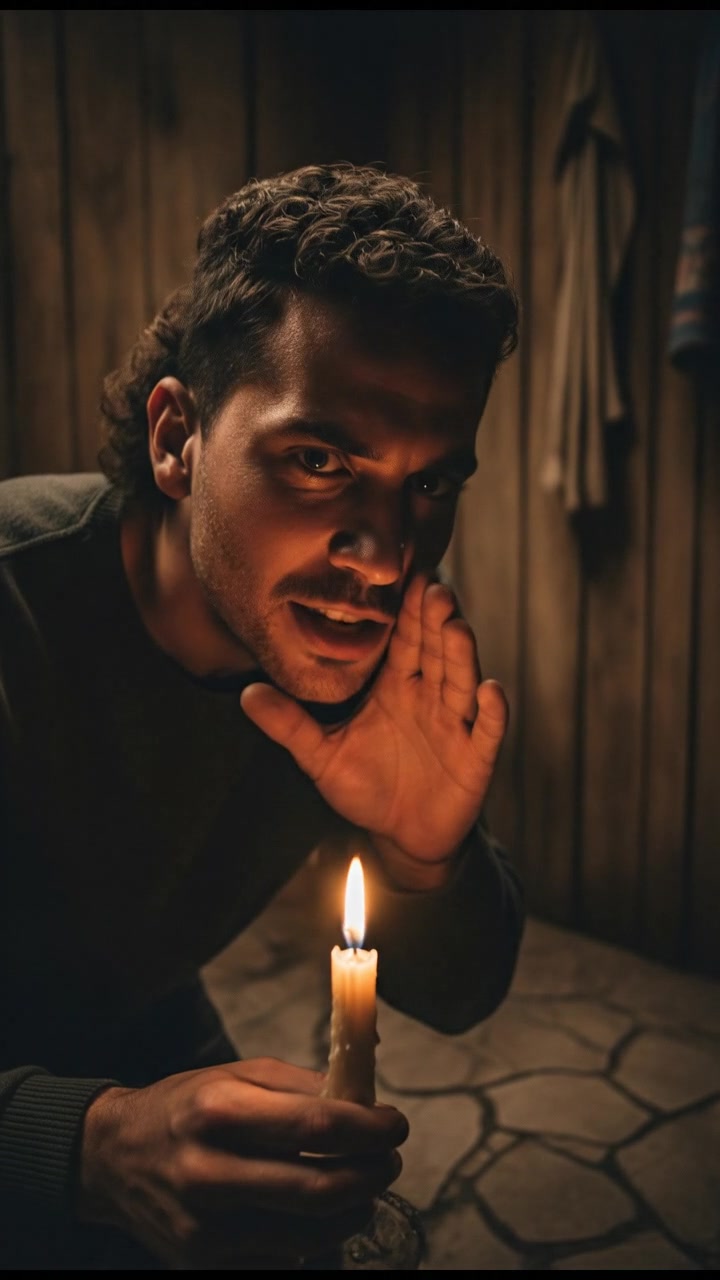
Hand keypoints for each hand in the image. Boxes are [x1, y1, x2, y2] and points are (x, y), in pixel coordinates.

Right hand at [77, 1057, 407, 1269]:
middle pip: (320, 1188)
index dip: (370, 1129)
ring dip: (354, 1209)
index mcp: (218, 1110)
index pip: (318, 1126)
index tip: (396, 1124)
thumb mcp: (237, 1074)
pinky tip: (319, 1211)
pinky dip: (316, 1235)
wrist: (114, 1157)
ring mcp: (205, 1228)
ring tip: (364, 1185)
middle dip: (372, 1174)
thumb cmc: (187, 1106)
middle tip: (390, 1159)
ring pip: (311, 1233)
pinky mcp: (204, 1263)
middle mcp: (208, 1172)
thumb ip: (301, 1087)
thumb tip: (366, 1103)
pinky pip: (284, 1258)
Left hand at [240, 574, 507, 888]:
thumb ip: (290, 725)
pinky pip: (486, 730)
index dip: (407, 609)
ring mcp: (456, 723)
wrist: (403, 835)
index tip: (406, 574)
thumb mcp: (322, 757)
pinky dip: (492, 711)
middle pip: (435, 649)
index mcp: (394, 685)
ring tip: (457, 626)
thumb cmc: (365, 786)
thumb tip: (245, 694)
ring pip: (460, 680)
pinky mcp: (475, 757)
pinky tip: (489, 690)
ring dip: (461, 653)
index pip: (403, 639)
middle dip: (436, 619)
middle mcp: (429, 695)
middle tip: (433, 586)